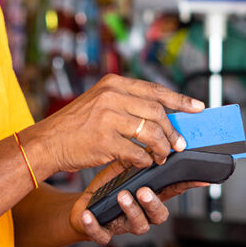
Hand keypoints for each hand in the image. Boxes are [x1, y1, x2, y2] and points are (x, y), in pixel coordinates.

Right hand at [25, 74, 204, 176]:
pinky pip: (137, 152)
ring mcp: (108, 118)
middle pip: (157, 112)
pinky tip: (144, 163)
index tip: (198, 107)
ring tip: (162, 156)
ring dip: (162, 148)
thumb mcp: (100, 101)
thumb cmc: (76, 125)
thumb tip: (162, 115)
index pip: (155, 89)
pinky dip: (145, 160)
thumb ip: (127, 103)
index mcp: (114, 83)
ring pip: (151, 133)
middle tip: (180, 144)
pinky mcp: (104, 141)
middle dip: (173, 131)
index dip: (180, 100)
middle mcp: (112, 96)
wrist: (47, 141)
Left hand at [69, 162, 206, 244]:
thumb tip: (159, 137)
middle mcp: (142, 213)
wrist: (85, 206)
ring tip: (122, 195)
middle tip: (145, 190)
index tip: (201, 179)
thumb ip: (142, 158)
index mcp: (150, 196)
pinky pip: (101, 234)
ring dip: (130, 211)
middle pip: (158, 214)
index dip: (189, 186)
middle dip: (153, 203)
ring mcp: (124, 224)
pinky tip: (88, 215)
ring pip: (136, 225)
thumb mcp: (126, 169)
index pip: (173, 190)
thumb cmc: (110, 186)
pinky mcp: (103, 232)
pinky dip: (95, 226)